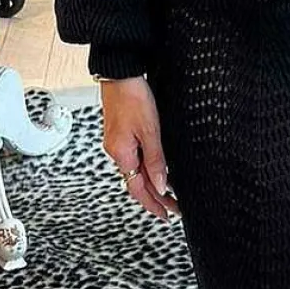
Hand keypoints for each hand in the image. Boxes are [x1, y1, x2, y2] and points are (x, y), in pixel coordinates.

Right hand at [99, 75, 178, 219]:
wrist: (120, 73)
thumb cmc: (133, 96)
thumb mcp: (150, 131)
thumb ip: (156, 160)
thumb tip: (162, 186)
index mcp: (122, 153)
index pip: (139, 189)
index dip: (154, 205)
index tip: (167, 216)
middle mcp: (116, 151)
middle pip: (136, 183)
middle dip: (155, 198)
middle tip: (173, 209)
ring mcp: (117, 142)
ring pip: (135, 171)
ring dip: (151, 184)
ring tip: (168, 195)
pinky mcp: (120, 133)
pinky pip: (133, 158)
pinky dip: (145, 169)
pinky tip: (155, 169)